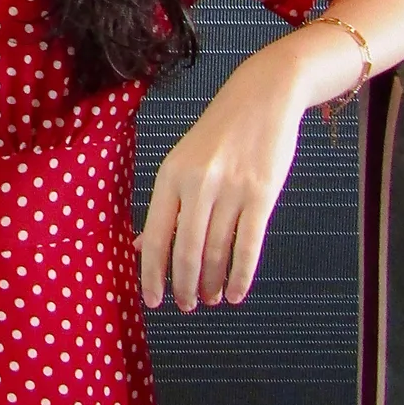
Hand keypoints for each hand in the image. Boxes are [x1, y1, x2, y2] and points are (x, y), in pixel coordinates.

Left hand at [135, 40, 308, 309]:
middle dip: (184, 286)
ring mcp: (230, 189)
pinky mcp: (261, 194)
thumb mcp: (183, 161)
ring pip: (217, 252)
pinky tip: (236, 293)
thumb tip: (141, 247)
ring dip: (212, 283)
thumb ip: (166, 204)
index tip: (154, 302)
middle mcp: (197, 183)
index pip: (154, 236)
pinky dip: (240, 275)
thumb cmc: (220, 134)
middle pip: (186, 251)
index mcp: (170, 175)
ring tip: (211, 299)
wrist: (262, 97)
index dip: (152, 274)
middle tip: (187, 306)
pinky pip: (248, 246)